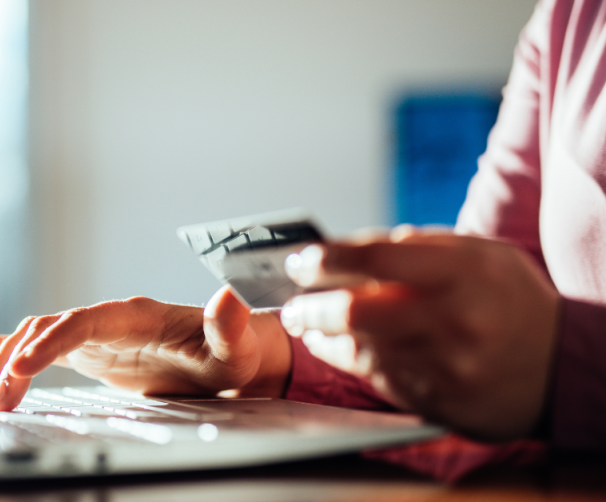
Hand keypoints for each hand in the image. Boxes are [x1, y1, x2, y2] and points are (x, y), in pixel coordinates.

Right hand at [0, 285, 291, 410]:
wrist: (228, 353)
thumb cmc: (232, 352)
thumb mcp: (234, 347)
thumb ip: (228, 326)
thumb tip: (227, 297)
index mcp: (136, 315)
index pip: (82, 321)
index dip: (50, 341)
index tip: (21, 367)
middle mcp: (111, 319)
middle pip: (52, 328)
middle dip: (18, 358)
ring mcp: (100, 333)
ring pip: (43, 336)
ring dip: (12, 360)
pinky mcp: (97, 350)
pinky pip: (50, 344)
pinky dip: (17, 347)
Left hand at [281, 230, 560, 440]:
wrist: (559, 370)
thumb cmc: (509, 301)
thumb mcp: (479, 256)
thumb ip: (418, 247)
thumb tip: (349, 248)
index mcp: (465, 272)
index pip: (378, 258)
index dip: (328, 257)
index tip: (300, 259)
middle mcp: (454, 320)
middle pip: (357, 311)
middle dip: (310, 305)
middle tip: (292, 300)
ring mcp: (444, 365)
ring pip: (358, 348)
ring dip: (319, 334)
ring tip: (303, 320)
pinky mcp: (435, 399)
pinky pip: (373, 377)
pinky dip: (344, 358)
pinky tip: (330, 345)